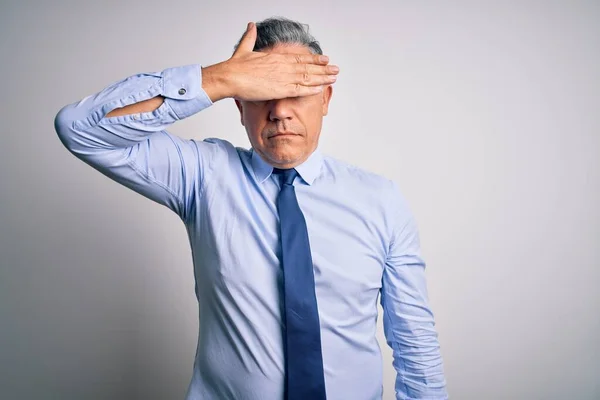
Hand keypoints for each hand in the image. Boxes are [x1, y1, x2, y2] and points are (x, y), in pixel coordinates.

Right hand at [201, 22, 338, 101]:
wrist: (230, 76)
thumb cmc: (235, 66)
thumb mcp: (244, 48)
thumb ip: (250, 37)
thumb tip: (251, 24)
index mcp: (276, 58)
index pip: (299, 58)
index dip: (313, 59)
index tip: (324, 60)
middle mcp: (282, 66)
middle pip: (307, 67)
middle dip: (323, 69)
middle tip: (336, 70)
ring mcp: (283, 77)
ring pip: (307, 77)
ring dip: (322, 78)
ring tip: (334, 78)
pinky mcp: (280, 89)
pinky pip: (299, 89)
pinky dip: (311, 89)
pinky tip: (321, 88)